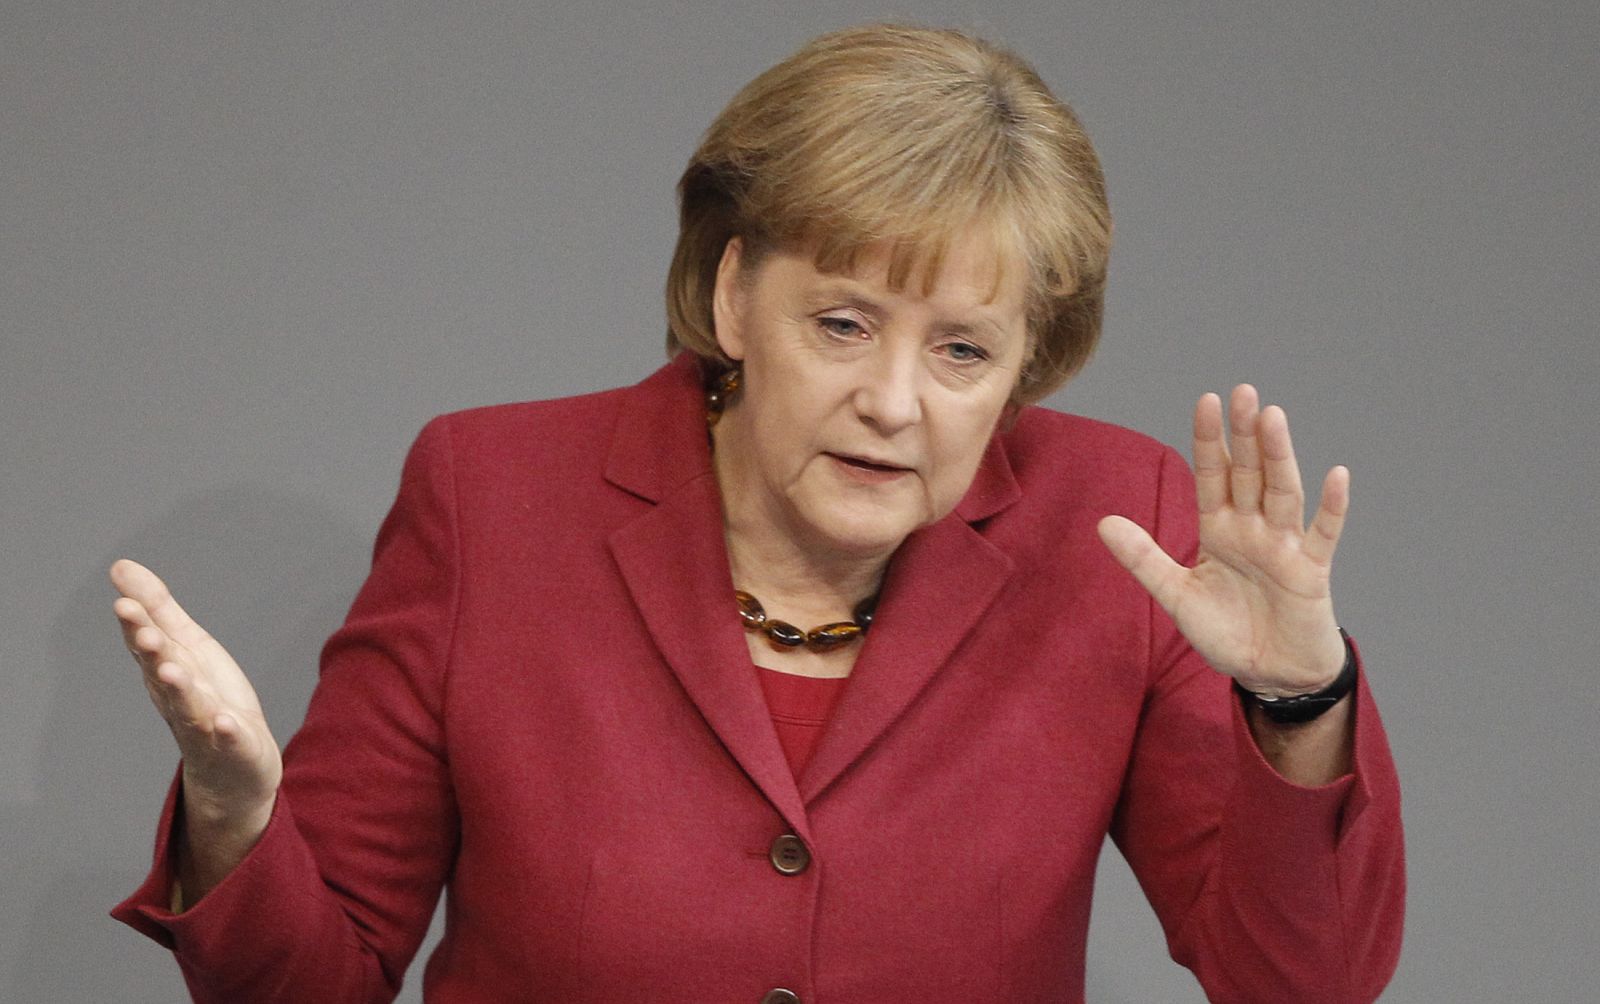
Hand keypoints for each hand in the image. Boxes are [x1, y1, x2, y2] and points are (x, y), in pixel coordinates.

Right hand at [111, 559, 281, 828]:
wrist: (234, 768)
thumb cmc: (208, 699)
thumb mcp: (186, 647)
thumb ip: (156, 609)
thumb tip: (119, 566)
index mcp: (166, 672)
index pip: (148, 646)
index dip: (137, 626)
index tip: (124, 603)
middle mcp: (179, 700)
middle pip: (163, 674)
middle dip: (153, 655)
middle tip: (144, 634)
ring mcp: (205, 727)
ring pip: (190, 707)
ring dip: (181, 690)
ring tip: (173, 671)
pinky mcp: (235, 749)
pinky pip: (228, 741)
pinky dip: (225, 732)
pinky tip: (225, 721)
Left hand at [1097, 386, 1347, 696]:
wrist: (1268, 675)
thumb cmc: (1226, 632)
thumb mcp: (1175, 596)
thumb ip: (1143, 559)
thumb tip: (1103, 522)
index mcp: (1219, 530)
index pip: (1212, 475)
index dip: (1210, 440)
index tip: (1207, 400)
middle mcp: (1253, 529)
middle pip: (1248, 473)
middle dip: (1244, 434)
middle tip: (1243, 391)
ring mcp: (1284, 546)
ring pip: (1282, 492)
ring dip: (1279, 456)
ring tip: (1273, 417)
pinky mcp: (1311, 571)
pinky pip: (1323, 534)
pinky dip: (1331, 507)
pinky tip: (1336, 474)